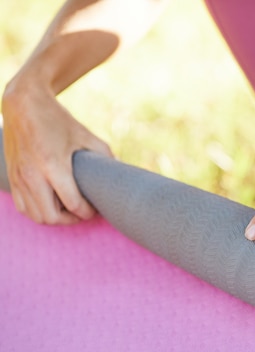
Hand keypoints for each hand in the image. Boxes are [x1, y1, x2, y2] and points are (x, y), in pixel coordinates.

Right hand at [2, 80, 112, 224]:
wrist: (24, 105)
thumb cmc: (58, 121)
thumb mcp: (86, 135)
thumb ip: (105, 155)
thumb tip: (119, 171)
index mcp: (53, 165)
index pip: (73, 204)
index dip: (88, 212)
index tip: (97, 209)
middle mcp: (33, 175)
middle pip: (52, 217)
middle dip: (72, 220)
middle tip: (84, 213)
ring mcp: (20, 178)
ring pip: (36, 216)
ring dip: (56, 218)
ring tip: (70, 210)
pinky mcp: (12, 178)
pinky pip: (24, 208)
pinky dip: (38, 212)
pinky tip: (52, 204)